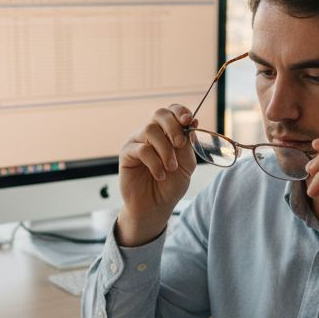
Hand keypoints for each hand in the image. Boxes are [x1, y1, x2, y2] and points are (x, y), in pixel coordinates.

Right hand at [115, 104, 197, 245]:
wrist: (156, 206)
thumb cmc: (171, 185)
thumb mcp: (186, 164)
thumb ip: (188, 143)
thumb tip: (191, 122)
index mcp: (167, 132)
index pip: (172, 111)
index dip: (180, 111)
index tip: (189, 121)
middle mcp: (151, 133)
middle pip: (159, 114)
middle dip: (173, 126)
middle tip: (180, 144)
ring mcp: (137, 141)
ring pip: (150, 130)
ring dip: (165, 149)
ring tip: (170, 167)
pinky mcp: (126, 153)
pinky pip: (141, 149)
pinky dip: (154, 162)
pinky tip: (160, 175)